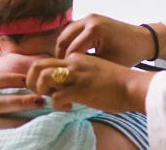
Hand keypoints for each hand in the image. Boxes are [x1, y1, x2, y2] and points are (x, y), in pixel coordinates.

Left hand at [26, 53, 153, 113]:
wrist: (134, 86)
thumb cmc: (118, 82)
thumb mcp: (95, 71)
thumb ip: (79, 75)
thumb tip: (65, 87)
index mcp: (77, 57)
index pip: (48, 61)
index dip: (42, 76)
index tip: (50, 89)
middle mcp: (73, 62)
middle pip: (38, 64)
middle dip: (31, 80)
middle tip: (40, 93)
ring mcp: (77, 74)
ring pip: (43, 77)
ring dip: (42, 91)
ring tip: (53, 99)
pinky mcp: (81, 88)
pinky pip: (56, 97)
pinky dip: (57, 105)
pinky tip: (69, 107)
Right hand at [56, 14, 160, 66]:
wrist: (143, 39)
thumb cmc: (129, 54)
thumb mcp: (108, 63)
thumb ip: (87, 67)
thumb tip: (68, 75)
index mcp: (94, 30)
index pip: (71, 50)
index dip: (66, 66)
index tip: (64, 79)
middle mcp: (90, 20)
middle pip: (64, 40)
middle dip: (61, 57)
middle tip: (61, 73)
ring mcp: (89, 17)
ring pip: (65, 34)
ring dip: (64, 49)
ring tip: (65, 66)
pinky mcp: (90, 18)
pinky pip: (73, 31)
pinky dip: (70, 42)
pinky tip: (72, 57)